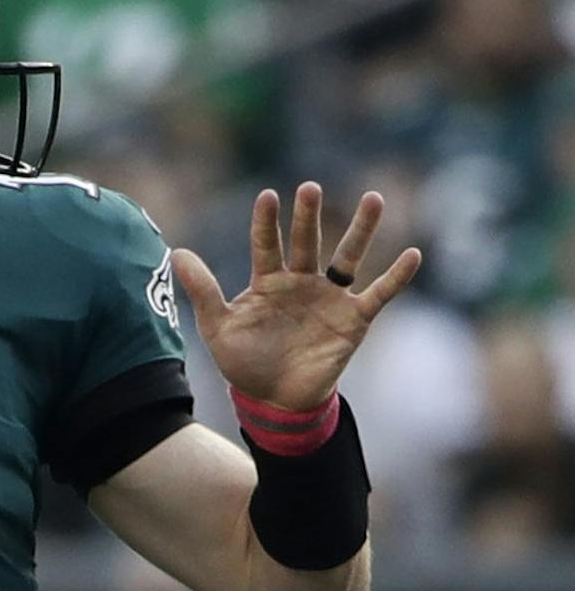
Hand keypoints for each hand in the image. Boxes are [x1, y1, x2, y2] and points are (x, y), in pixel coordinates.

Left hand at [172, 184, 421, 412]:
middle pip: (308, 241)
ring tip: (373, 199)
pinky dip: (396, 277)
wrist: (275, 402)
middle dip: (308, 216)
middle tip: (310, 188)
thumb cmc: (245, 364)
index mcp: (269, 281)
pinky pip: (378, 294)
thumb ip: (202, 291)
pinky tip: (413, 254)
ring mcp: (329, 299)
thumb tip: (176, 251)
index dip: (267, 222)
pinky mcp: (353, 320)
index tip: (268, 197)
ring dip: (361, 230)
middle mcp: (302, 282)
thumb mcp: (218, 328)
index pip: (267, 244)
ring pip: (348, 258)